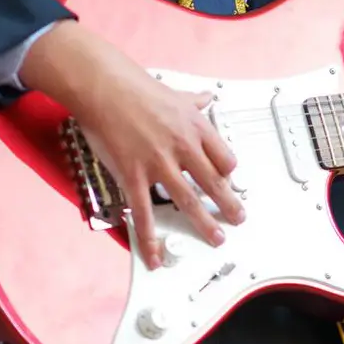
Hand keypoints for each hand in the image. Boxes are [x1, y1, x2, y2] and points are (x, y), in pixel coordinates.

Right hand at [19, 21, 242, 268]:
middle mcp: (183, 147)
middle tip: (238, 218)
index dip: (229, 174)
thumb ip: (194, 101)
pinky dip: (150, 238)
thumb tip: (206, 97)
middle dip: (229, 205)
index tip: (230, 183)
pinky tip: (155, 254)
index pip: (224, 157)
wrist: (104, 88)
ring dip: (205, 223)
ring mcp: (159, 164)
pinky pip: (144, 213)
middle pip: (214, 183)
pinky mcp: (133, 176)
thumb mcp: (176, 93)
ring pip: (188, 201)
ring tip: (216, 238)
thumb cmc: (137, 89)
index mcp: (196, 127)